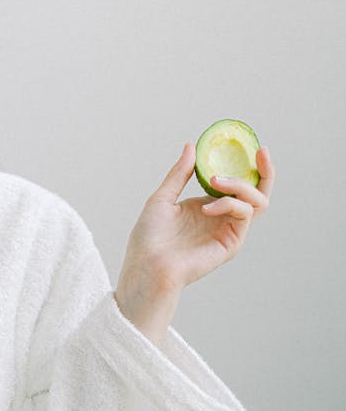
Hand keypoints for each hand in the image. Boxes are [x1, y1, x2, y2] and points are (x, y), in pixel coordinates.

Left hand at [115, 143, 274, 342]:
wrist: (146, 264)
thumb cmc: (149, 237)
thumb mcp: (162, 197)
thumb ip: (179, 173)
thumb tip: (191, 146)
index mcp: (206, 206)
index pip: (235, 184)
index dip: (247, 166)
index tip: (253, 148)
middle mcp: (221, 217)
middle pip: (257, 193)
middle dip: (264, 171)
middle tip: (260, 153)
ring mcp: (228, 230)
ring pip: (256, 202)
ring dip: (239, 185)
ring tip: (215, 180)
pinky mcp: (231, 243)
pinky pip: (243, 215)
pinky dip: (229, 204)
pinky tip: (206, 208)